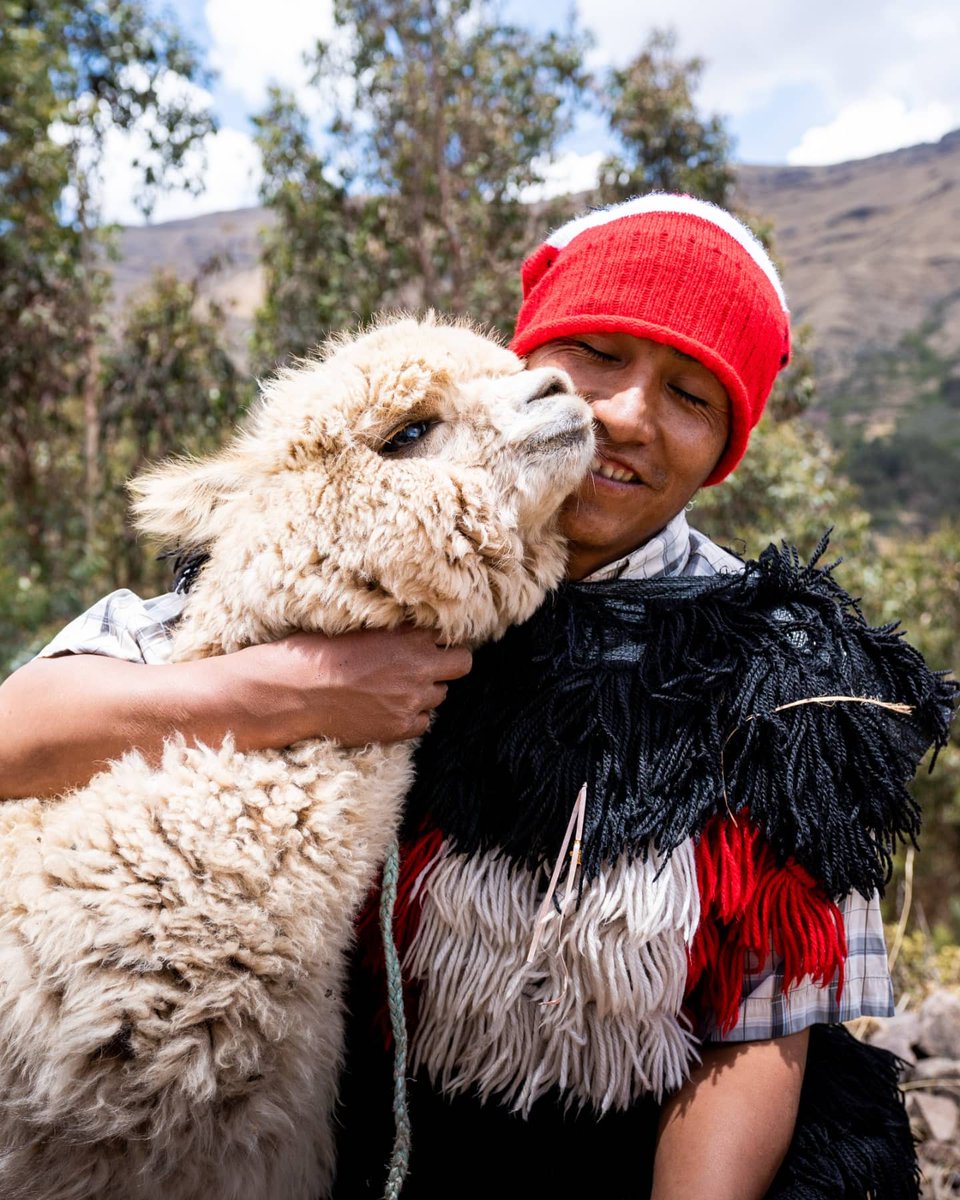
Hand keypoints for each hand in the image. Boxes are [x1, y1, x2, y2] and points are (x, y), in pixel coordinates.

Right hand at [226, 626, 472, 746]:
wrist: (298, 691)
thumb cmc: (320, 653)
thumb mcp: (361, 628)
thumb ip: (394, 631)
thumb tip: (412, 630)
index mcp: (409, 635)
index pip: (448, 634)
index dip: (437, 640)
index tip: (428, 644)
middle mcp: (419, 666)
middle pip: (461, 664)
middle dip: (448, 664)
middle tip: (427, 667)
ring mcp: (412, 699)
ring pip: (440, 695)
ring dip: (424, 692)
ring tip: (393, 689)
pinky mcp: (400, 726)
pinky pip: (423, 722)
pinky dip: (411, 717)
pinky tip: (387, 710)